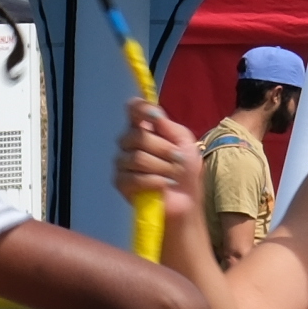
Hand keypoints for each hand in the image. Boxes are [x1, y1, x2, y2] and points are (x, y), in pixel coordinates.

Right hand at [116, 96, 207, 213]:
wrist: (187, 199)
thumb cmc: (186, 169)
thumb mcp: (185, 143)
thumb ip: (170, 127)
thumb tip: (155, 117)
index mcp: (144, 128)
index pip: (133, 109)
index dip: (141, 109)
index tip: (156, 118)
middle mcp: (129, 142)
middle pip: (137, 136)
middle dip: (163, 149)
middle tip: (179, 159)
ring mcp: (122, 162)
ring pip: (137, 158)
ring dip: (162, 167)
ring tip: (173, 175)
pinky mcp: (120, 182)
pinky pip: (133, 178)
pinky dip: (154, 181)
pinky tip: (164, 184)